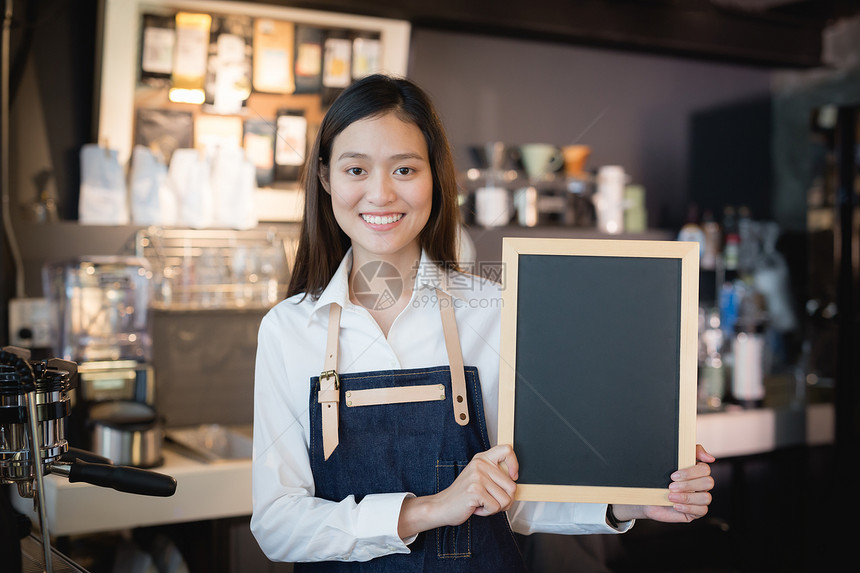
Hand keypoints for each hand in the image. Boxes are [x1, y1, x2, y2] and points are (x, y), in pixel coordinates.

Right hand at [398, 444, 517, 538]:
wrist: (442, 506)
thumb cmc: (464, 494)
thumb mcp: (479, 477)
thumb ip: (494, 475)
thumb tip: (515, 481)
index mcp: (482, 459)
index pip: (507, 450)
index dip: (514, 463)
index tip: (512, 476)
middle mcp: (480, 465)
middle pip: (512, 486)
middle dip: (505, 500)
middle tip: (490, 500)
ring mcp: (477, 477)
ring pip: (505, 499)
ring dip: (495, 507)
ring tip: (481, 502)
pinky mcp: (475, 490)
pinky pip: (495, 507)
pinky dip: (487, 512)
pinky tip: (476, 507)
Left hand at [612, 444, 715, 523]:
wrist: (647, 497)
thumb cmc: (659, 479)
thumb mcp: (669, 461)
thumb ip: (690, 452)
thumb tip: (710, 458)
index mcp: (697, 471)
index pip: (705, 469)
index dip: (690, 472)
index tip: (673, 475)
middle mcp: (701, 485)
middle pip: (708, 482)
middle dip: (688, 485)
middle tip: (671, 486)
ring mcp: (700, 499)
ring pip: (706, 498)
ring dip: (687, 497)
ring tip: (670, 497)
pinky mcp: (696, 512)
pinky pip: (702, 511)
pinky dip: (687, 508)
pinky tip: (675, 506)